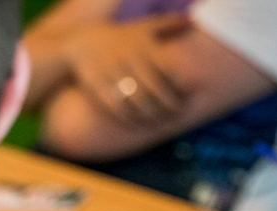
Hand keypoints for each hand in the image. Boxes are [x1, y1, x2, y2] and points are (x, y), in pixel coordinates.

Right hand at [59, 14, 190, 121]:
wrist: (83, 43)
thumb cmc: (121, 38)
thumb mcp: (143, 26)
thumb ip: (169, 23)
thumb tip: (193, 21)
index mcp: (143, 47)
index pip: (168, 70)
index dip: (180, 87)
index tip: (188, 97)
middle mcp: (129, 60)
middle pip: (154, 89)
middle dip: (169, 105)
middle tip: (177, 115)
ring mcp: (112, 74)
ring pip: (137, 100)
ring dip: (151, 115)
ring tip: (160, 123)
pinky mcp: (98, 88)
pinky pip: (116, 107)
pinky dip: (129, 118)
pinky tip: (139, 124)